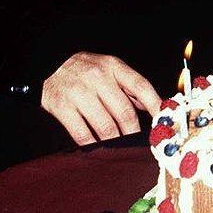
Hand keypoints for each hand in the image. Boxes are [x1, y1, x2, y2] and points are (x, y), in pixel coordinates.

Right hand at [41, 51, 160, 145]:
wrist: (50, 64)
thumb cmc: (85, 68)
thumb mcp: (109, 68)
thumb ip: (130, 86)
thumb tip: (153, 106)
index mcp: (114, 67)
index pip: (140, 86)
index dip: (155, 105)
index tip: (163, 120)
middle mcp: (98, 78)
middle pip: (124, 111)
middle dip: (134, 131)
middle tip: (140, 143)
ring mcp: (79, 93)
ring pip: (105, 126)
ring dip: (117, 141)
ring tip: (121, 147)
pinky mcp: (62, 107)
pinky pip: (82, 134)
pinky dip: (94, 145)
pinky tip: (99, 148)